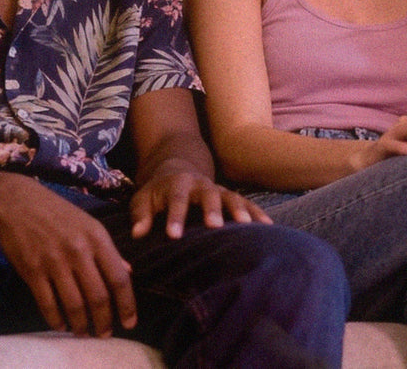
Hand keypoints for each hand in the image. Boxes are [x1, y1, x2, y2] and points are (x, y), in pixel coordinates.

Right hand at [0, 178, 135, 337]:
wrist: (17, 202)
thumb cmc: (58, 213)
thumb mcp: (89, 224)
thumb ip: (108, 250)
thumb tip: (128, 271)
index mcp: (97, 238)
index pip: (119, 278)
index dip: (127, 304)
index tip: (130, 322)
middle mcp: (79, 251)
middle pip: (98, 296)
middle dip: (104, 321)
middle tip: (104, 334)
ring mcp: (54, 261)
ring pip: (74, 304)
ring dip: (81, 325)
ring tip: (83, 332)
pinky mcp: (31, 270)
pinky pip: (47, 303)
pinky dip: (56, 320)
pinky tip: (61, 325)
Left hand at [130, 167, 271, 239]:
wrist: (178, 170)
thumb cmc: (158, 193)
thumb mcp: (143, 199)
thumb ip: (141, 215)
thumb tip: (138, 234)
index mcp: (178, 184)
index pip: (176, 200)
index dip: (175, 217)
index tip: (173, 236)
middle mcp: (201, 184)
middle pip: (208, 195)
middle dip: (212, 210)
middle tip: (215, 226)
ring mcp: (218, 189)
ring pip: (231, 197)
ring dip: (239, 210)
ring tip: (247, 226)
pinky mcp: (230, 196)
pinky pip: (247, 203)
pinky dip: (257, 213)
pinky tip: (268, 227)